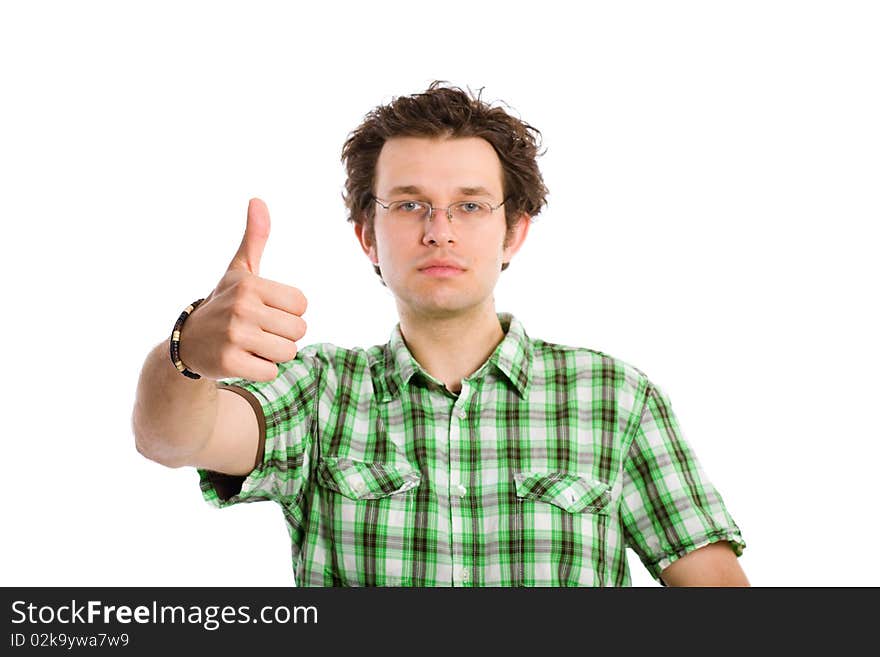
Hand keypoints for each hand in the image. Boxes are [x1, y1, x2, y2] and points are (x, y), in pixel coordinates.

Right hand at [178, 198, 307, 381]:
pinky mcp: (230, 363)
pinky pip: (271, 372)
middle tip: (258, 331)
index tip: (265, 311)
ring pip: (288, 352)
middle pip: (299, 330)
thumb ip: (254, 238)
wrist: (189, 343)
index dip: (288, 312)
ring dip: (274, 354)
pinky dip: (261, 370)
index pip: (301, 304)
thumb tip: (258, 200)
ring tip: (251, 345)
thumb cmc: (224, 303)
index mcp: (250, 284)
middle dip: (283, 335)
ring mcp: (234, 336)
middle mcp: (241, 308)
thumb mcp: (239, 271)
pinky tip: (242, 360)